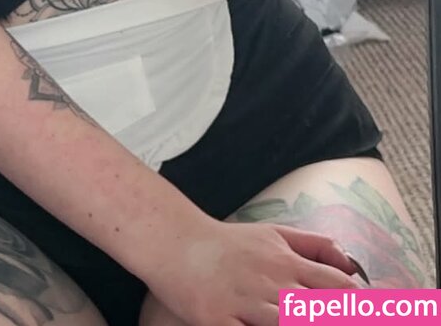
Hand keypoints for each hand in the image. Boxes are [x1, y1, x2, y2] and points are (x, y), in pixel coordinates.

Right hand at [146, 215, 366, 325]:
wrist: (174, 240)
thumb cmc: (226, 242)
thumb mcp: (271, 234)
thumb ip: (311, 245)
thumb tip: (349, 261)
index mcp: (285, 261)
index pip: (338, 286)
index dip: (361, 306)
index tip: (376, 313)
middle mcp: (269, 282)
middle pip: (319, 312)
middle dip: (337, 319)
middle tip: (342, 320)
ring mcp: (243, 303)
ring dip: (299, 325)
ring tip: (299, 320)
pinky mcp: (216, 320)